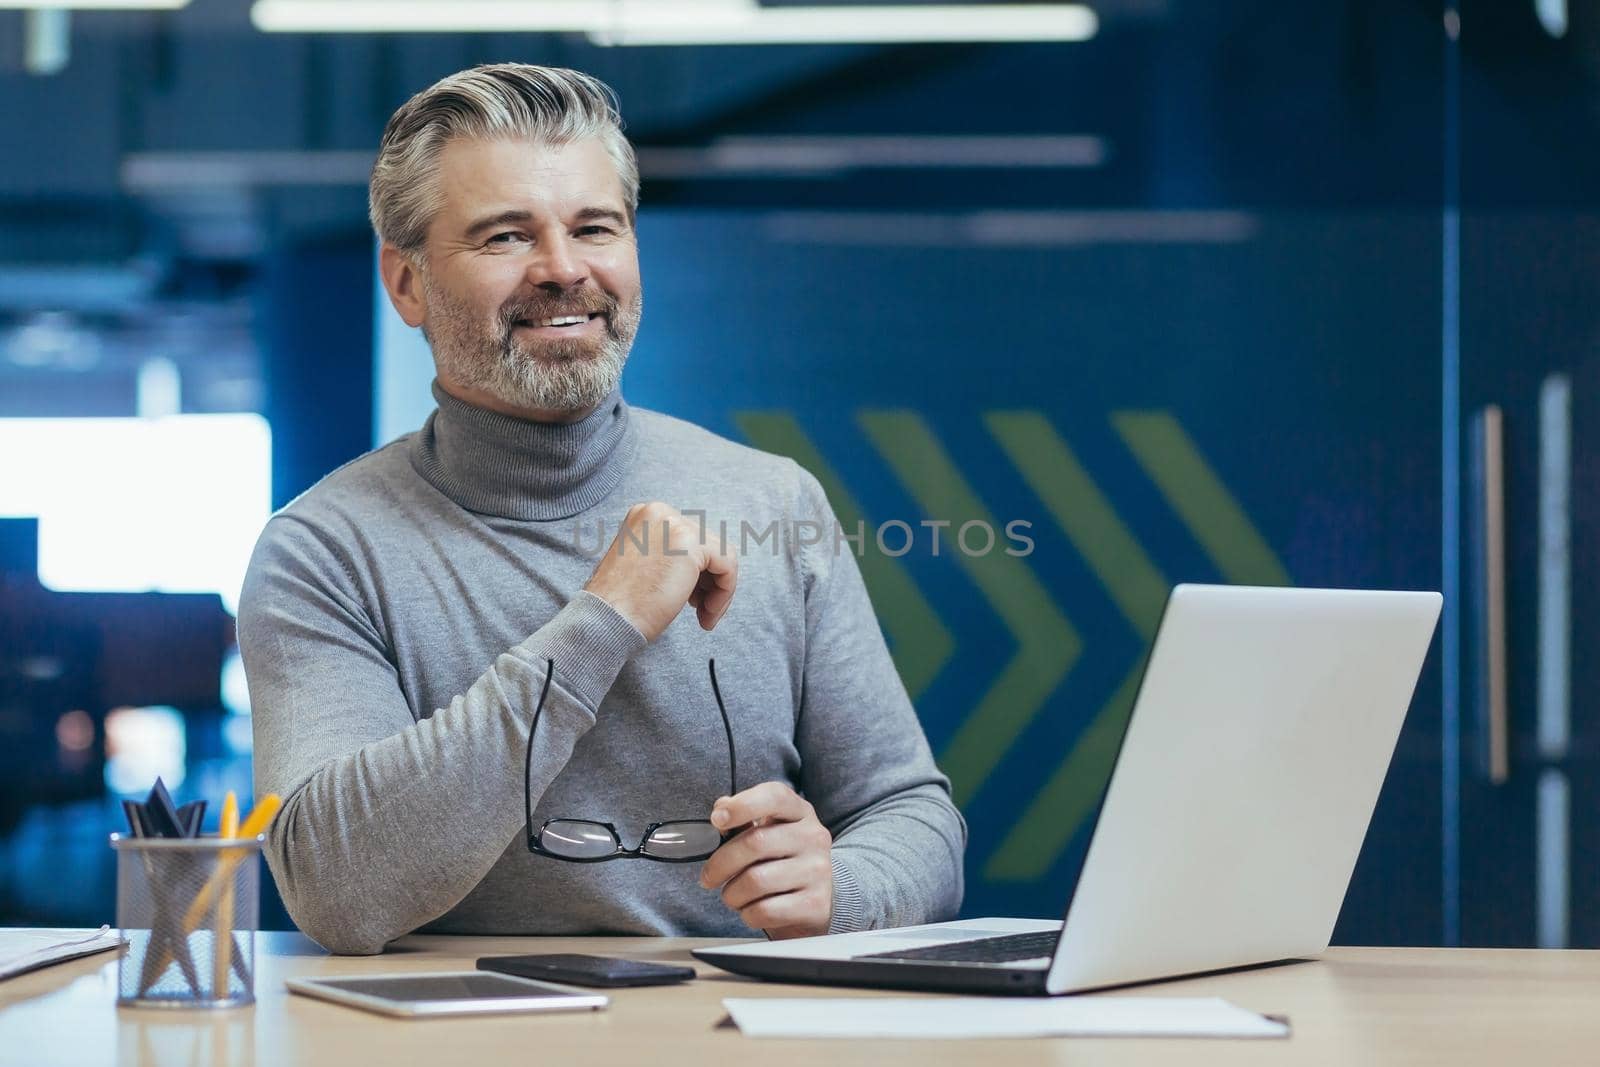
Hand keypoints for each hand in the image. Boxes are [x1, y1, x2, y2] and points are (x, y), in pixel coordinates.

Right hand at [583, 501, 737, 641]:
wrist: (605, 620)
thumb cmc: (620, 604)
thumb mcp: (645, 567)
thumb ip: (670, 556)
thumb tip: (705, 566)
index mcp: (645, 515)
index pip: (690, 539)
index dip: (698, 573)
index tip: (692, 600)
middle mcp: (660, 512)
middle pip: (708, 545)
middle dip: (709, 581)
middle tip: (699, 610)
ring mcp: (675, 524)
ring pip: (722, 555)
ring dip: (719, 590)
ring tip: (704, 616)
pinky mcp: (691, 543)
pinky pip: (728, 565)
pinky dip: (725, 592)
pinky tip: (707, 614)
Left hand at [698, 782, 833, 938]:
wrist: (822, 897)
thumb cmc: (783, 859)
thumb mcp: (771, 831)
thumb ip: (744, 817)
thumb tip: (720, 811)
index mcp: (800, 812)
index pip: (774, 796)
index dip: (742, 805)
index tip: (717, 820)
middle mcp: (813, 837)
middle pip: (755, 843)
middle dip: (720, 864)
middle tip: (709, 877)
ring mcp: (817, 871)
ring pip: (755, 881)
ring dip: (732, 894)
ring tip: (733, 895)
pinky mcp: (815, 904)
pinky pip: (764, 910)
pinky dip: (747, 914)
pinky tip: (752, 909)